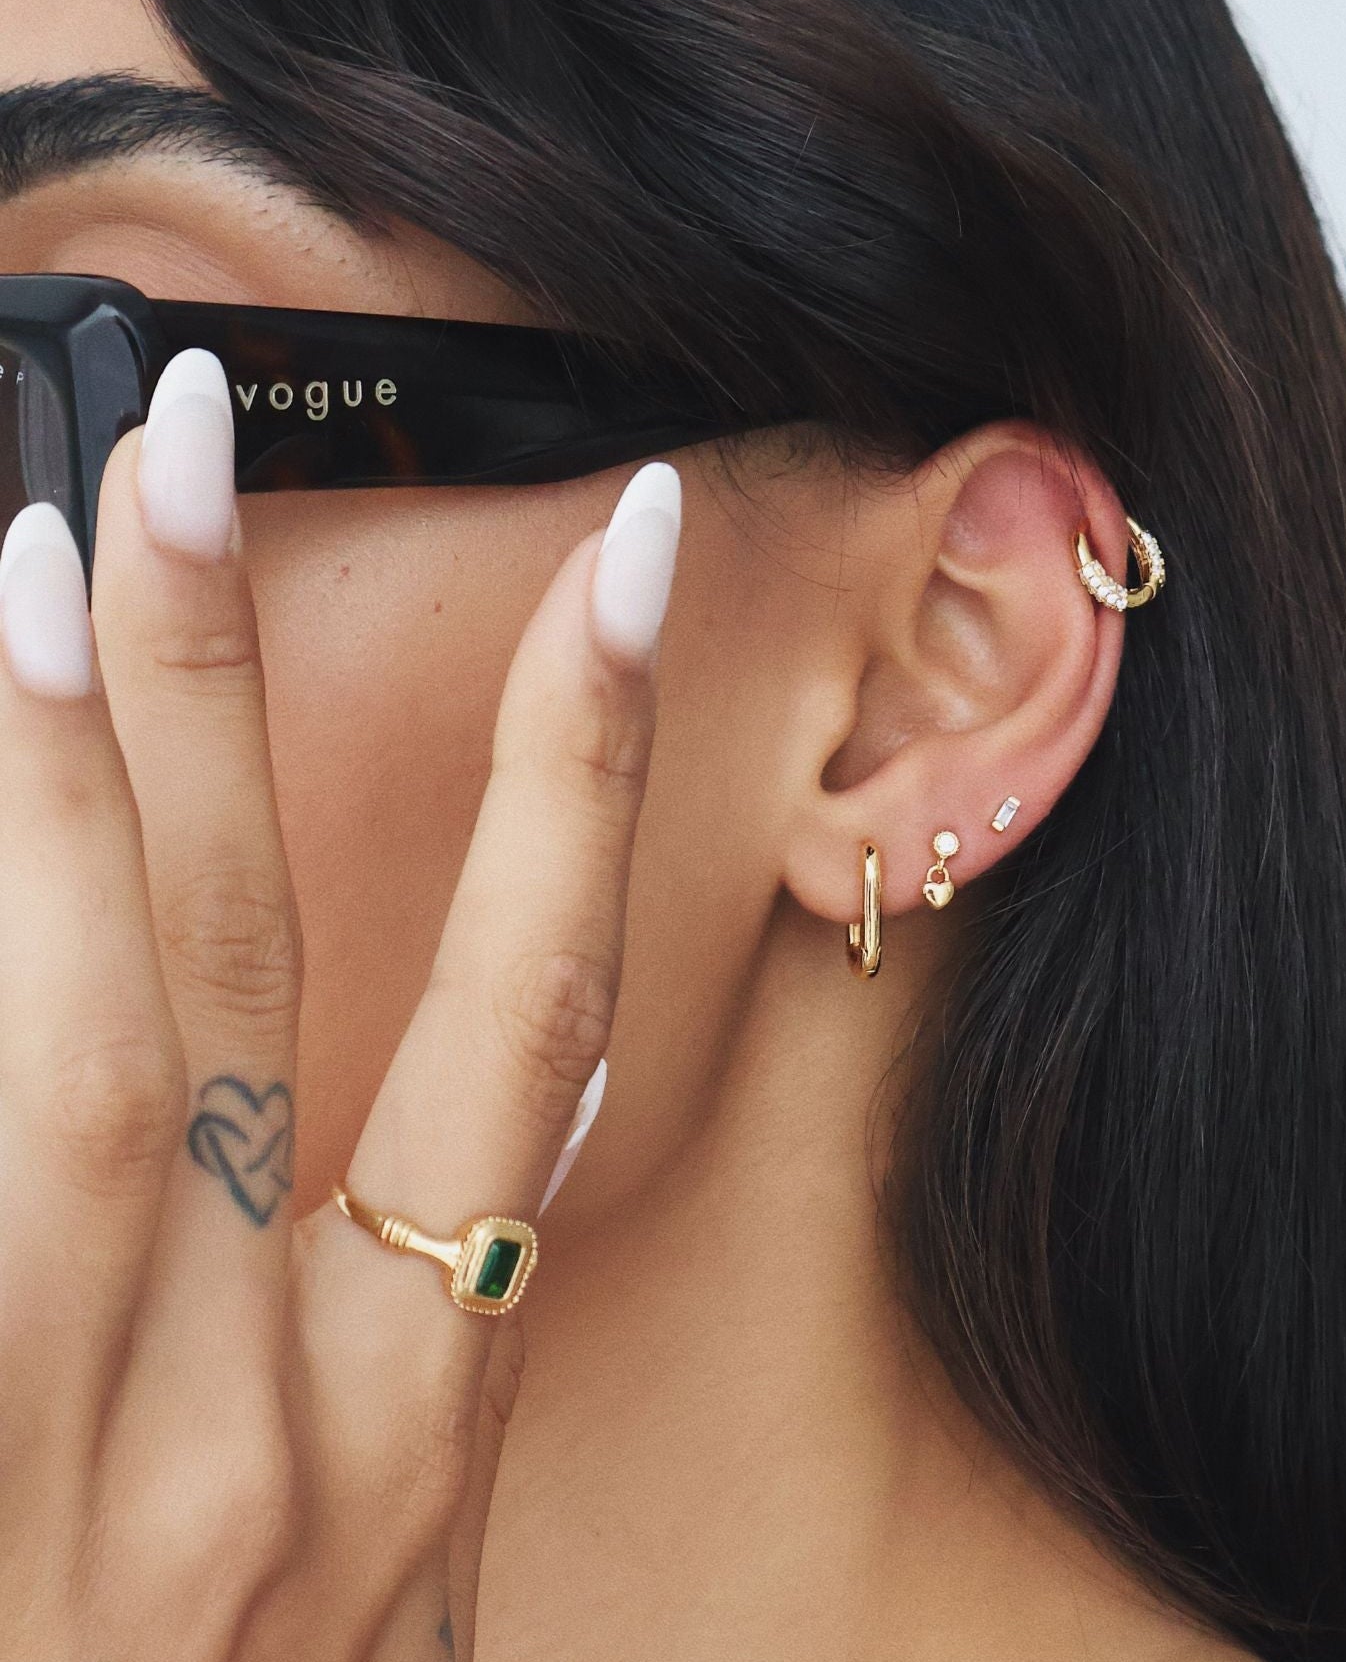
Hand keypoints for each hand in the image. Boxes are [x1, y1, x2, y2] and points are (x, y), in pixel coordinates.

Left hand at [0, 347, 681, 1659]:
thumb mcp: (383, 1569)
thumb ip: (394, 1350)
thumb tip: (466, 1123)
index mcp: (413, 1414)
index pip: (529, 1010)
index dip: (585, 768)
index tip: (622, 562)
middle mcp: (261, 1422)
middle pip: (241, 974)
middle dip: (231, 690)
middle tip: (182, 458)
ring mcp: (81, 1458)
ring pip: (62, 1042)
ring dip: (60, 791)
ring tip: (33, 577)